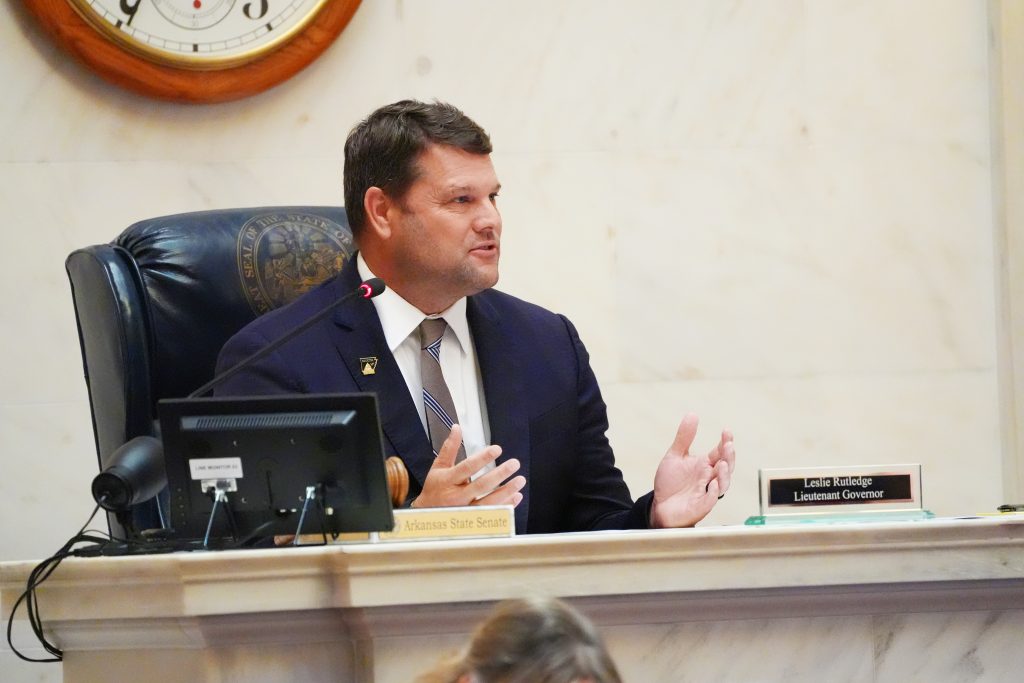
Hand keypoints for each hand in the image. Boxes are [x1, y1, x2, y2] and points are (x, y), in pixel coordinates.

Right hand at [411, 424, 525, 507]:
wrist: (427, 516)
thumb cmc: (434, 489)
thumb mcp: (438, 467)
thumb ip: (449, 448)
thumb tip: (457, 428)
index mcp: (448, 481)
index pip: (466, 468)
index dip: (482, 458)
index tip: (497, 449)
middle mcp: (456, 497)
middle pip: (480, 486)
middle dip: (499, 474)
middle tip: (514, 464)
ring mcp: (465, 511)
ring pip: (489, 503)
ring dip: (506, 491)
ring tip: (520, 480)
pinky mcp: (472, 521)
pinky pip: (492, 514)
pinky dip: (506, 506)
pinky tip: (516, 496)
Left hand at [649, 413, 734, 527]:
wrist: (659, 505)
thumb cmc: (671, 483)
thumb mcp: (675, 456)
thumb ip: (684, 437)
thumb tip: (692, 414)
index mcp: (705, 465)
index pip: (720, 452)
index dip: (725, 442)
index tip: (726, 431)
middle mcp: (709, 477)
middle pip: (726, 466)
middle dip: (729, 456)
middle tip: (728, 445)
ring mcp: (706, 492)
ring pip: (723, 484)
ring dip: (724, 474)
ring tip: (722, 464)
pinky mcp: (700, 506)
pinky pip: (711, 500)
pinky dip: (713, 493)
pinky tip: (712, 484)